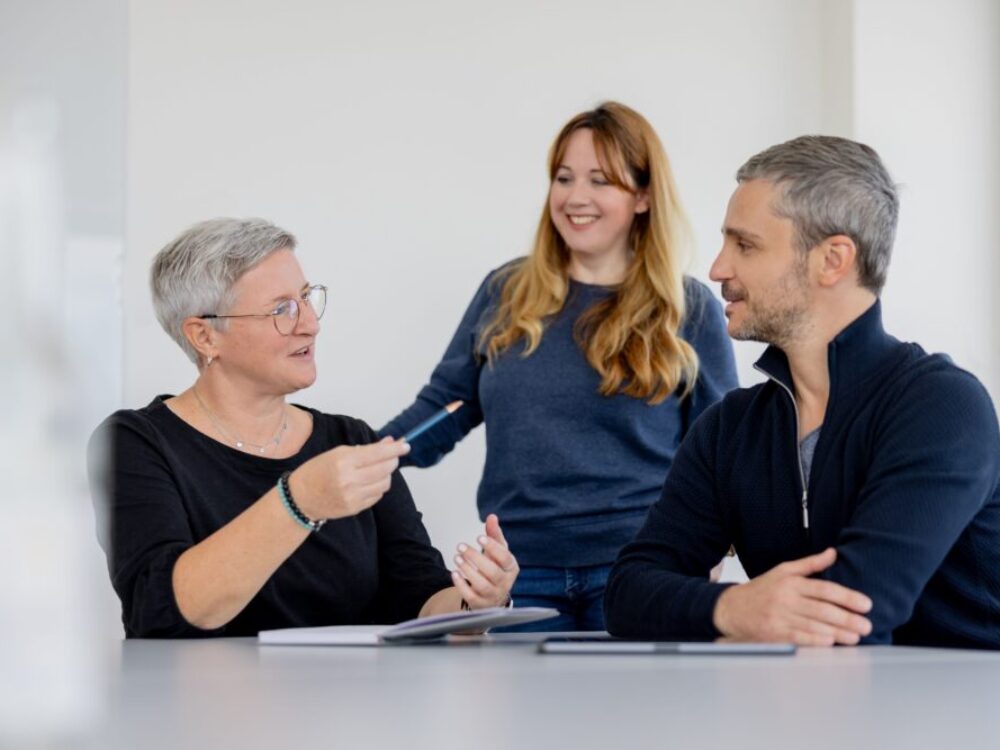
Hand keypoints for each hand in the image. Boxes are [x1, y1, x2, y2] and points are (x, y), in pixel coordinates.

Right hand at [290, 437, 409, 520]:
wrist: (300, 498)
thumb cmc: (317, 471)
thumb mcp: (337, 453)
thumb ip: (365, 448)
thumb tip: (390, 442)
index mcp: (343, 461)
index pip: (377, 453)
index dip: (394, 449)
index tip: (405, 445)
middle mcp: (349, 480)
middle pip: (385, 468)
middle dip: (392, 460)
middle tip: (392, 455)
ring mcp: (352, 496)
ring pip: (384, 483)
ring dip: (386, 474)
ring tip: (378, 469)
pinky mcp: (355, 508)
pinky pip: (377, 496)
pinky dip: (378, 487)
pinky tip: (369, 482)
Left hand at [450, 514, 518, 609]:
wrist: (492, 595)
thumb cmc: (496, 568)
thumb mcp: (497, 551)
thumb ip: (494, 534)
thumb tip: (492, 517)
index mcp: (511, 568)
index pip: (505, 558)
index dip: (493, 548)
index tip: (478, 537)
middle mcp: (505, 583)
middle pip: (492, 572)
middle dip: (475, 558)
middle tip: (461, 546)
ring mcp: (493, 595)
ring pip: (482, 585)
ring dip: (467, 570)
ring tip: (456, 557)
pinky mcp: (480, 604)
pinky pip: (471, 597)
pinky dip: (461, 585)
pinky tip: (454, 573)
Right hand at [713, 548, 872, 645]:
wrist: (731, 608)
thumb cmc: (761, 589)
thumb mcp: (783, 571)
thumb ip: (810, 564)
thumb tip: (833, 553)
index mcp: (791, 582)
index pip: (824, 589)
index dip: (847, 597)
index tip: (866, 604)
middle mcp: (786, 599)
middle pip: (822, 609)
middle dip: (847, 619)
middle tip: (867, 626)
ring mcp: (779, 617)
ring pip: (813, 626)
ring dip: (837, 633)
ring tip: (855, 637)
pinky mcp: (774, 634)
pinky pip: (798, 638)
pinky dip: (815, 641)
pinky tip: (830, 643)